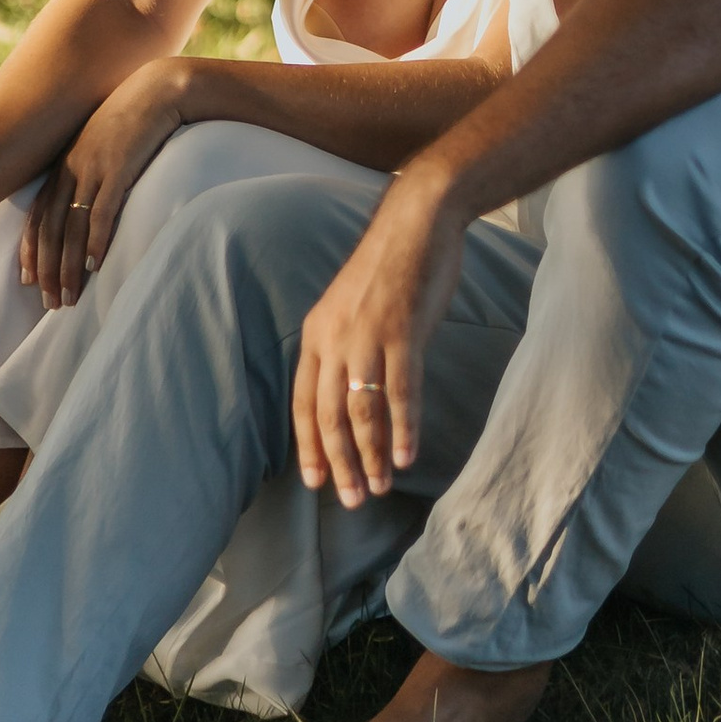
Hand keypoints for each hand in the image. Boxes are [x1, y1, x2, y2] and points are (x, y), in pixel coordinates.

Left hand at [20, 59, 194, 304]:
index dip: (31, 250)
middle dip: (47, 270)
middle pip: (49, 228)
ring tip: (68, 298)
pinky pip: (102, 210)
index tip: (28, 280)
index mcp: (65, 164)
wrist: (159, 89)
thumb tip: (89, 203)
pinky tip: (94, 266)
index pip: (38, 216)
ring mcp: (94, 168)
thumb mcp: (103, 144)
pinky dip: (95, 240)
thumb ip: (91, 171)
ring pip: (70, 227)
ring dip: (67, 267)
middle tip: (49, 304)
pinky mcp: (119, 167)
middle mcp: (72, 168)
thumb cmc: (135, 119)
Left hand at [293, 163, 469, 507]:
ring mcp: (369, 337)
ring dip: (371, 455)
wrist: (417, 221)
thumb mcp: (350, 304)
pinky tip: (406, 456)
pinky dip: (403, 429)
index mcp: (317, 333)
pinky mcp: (404, 334)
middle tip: (351, 500)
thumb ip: (344, 344)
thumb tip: (350, 390)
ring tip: (379, 486)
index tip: (315, 482)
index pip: (303, 403)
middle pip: (329, 416)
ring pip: (362, 411)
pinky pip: (400, 393)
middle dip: (339, 463)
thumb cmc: (390, 264)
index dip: (308, 446)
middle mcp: (335, 339)